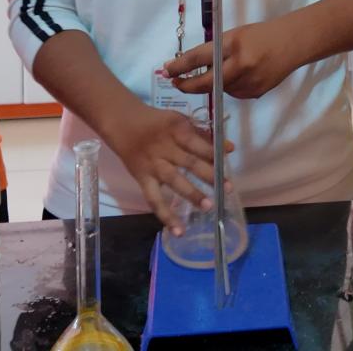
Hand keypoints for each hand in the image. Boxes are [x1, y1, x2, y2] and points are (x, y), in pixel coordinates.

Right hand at [110, 103, 234, 236]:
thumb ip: (203, 135)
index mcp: (176, 130)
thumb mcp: (179, 121)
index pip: (197, 143)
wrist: (122, 123)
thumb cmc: (157, 123)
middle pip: (189, 162)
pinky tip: (178, 231)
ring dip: (192, 194)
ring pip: (174, 180)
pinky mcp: (142, 179)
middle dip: (209, 175)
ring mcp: (153, 165)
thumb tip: (229, 149)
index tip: (228, 159)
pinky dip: (165, 215)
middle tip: (227, 188)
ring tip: (208, 206)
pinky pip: (154, 199)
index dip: (213, 152)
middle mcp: (164, 148)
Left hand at [165, 19, 305, 99]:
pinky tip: (242, 75)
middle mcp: (239, 66)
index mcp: (232, 45)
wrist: (292, 44)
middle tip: (175, 82)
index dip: (179, 66)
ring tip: (227, 69)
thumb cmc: (261, 34)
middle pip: (204, 83)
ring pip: (219, 89)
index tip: (165, 70)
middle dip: (186, 85)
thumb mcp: (235, 35)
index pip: (198, 58)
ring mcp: (248, 83)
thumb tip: (190, 65)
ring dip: (214, 83)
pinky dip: (230, 86)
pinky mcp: (254, 94)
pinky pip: (233, 93)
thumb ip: (215, 50)